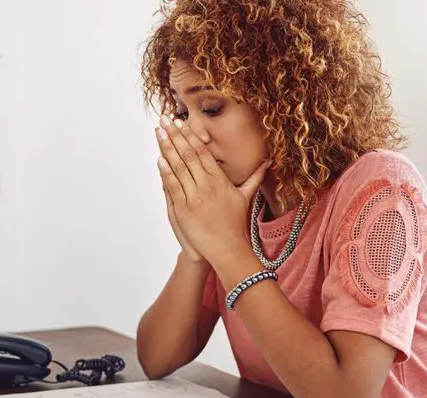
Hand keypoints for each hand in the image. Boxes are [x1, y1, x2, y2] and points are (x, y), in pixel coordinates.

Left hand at [155, 115, 268, 266]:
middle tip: (164, 119)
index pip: (203, 152)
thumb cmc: (236, 224)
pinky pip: (173, 186)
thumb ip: (255, 178)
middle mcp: (207, 186)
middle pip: (188, 154)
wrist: (227, 249)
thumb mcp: (246, 197)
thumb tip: (268, 163)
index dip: (190, 136)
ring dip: (167, 148)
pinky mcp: (184, 209)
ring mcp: (195, 197)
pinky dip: (165, 172)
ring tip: (158, 132)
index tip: (180, 123)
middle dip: (175, 135)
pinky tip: (159, 158)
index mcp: (220, 180)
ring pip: (178, 167)